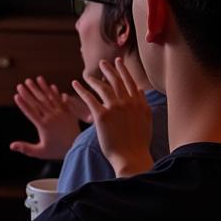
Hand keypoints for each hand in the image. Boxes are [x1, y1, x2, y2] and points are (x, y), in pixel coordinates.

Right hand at [9, 76, 84, 159]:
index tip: (16, 95)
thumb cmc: (57, 151)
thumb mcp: (40, 152)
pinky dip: (57, 94)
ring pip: (50, 98)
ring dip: (42, 88)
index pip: (30, 112)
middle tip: (22, 83)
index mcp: (43, 126)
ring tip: (36, 79)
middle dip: (29, 92)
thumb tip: (11, 146)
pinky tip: (52, 86)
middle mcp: (52, 118)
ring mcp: (61, 114)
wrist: (78, 149)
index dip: (23, 103)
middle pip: (38, 102)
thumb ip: (25, 148)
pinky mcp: (69, 113)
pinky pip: (62, 101)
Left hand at [71, 58, 153, 177]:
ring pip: (103, 87)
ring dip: (94, 79)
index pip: (130, 83)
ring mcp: (115, 108)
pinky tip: (75, 84)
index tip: (118, 63)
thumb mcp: (146, 121)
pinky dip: (81, 90)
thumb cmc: (138, 143)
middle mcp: (128, 103)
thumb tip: (139, 90)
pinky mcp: (102, 116)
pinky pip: (89, 98)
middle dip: (109, 69)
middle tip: (102, 62)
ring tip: (87, 76)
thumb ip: (142, 104)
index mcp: (139, 104)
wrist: (131, 157)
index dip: (123, 71)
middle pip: (117, 81)